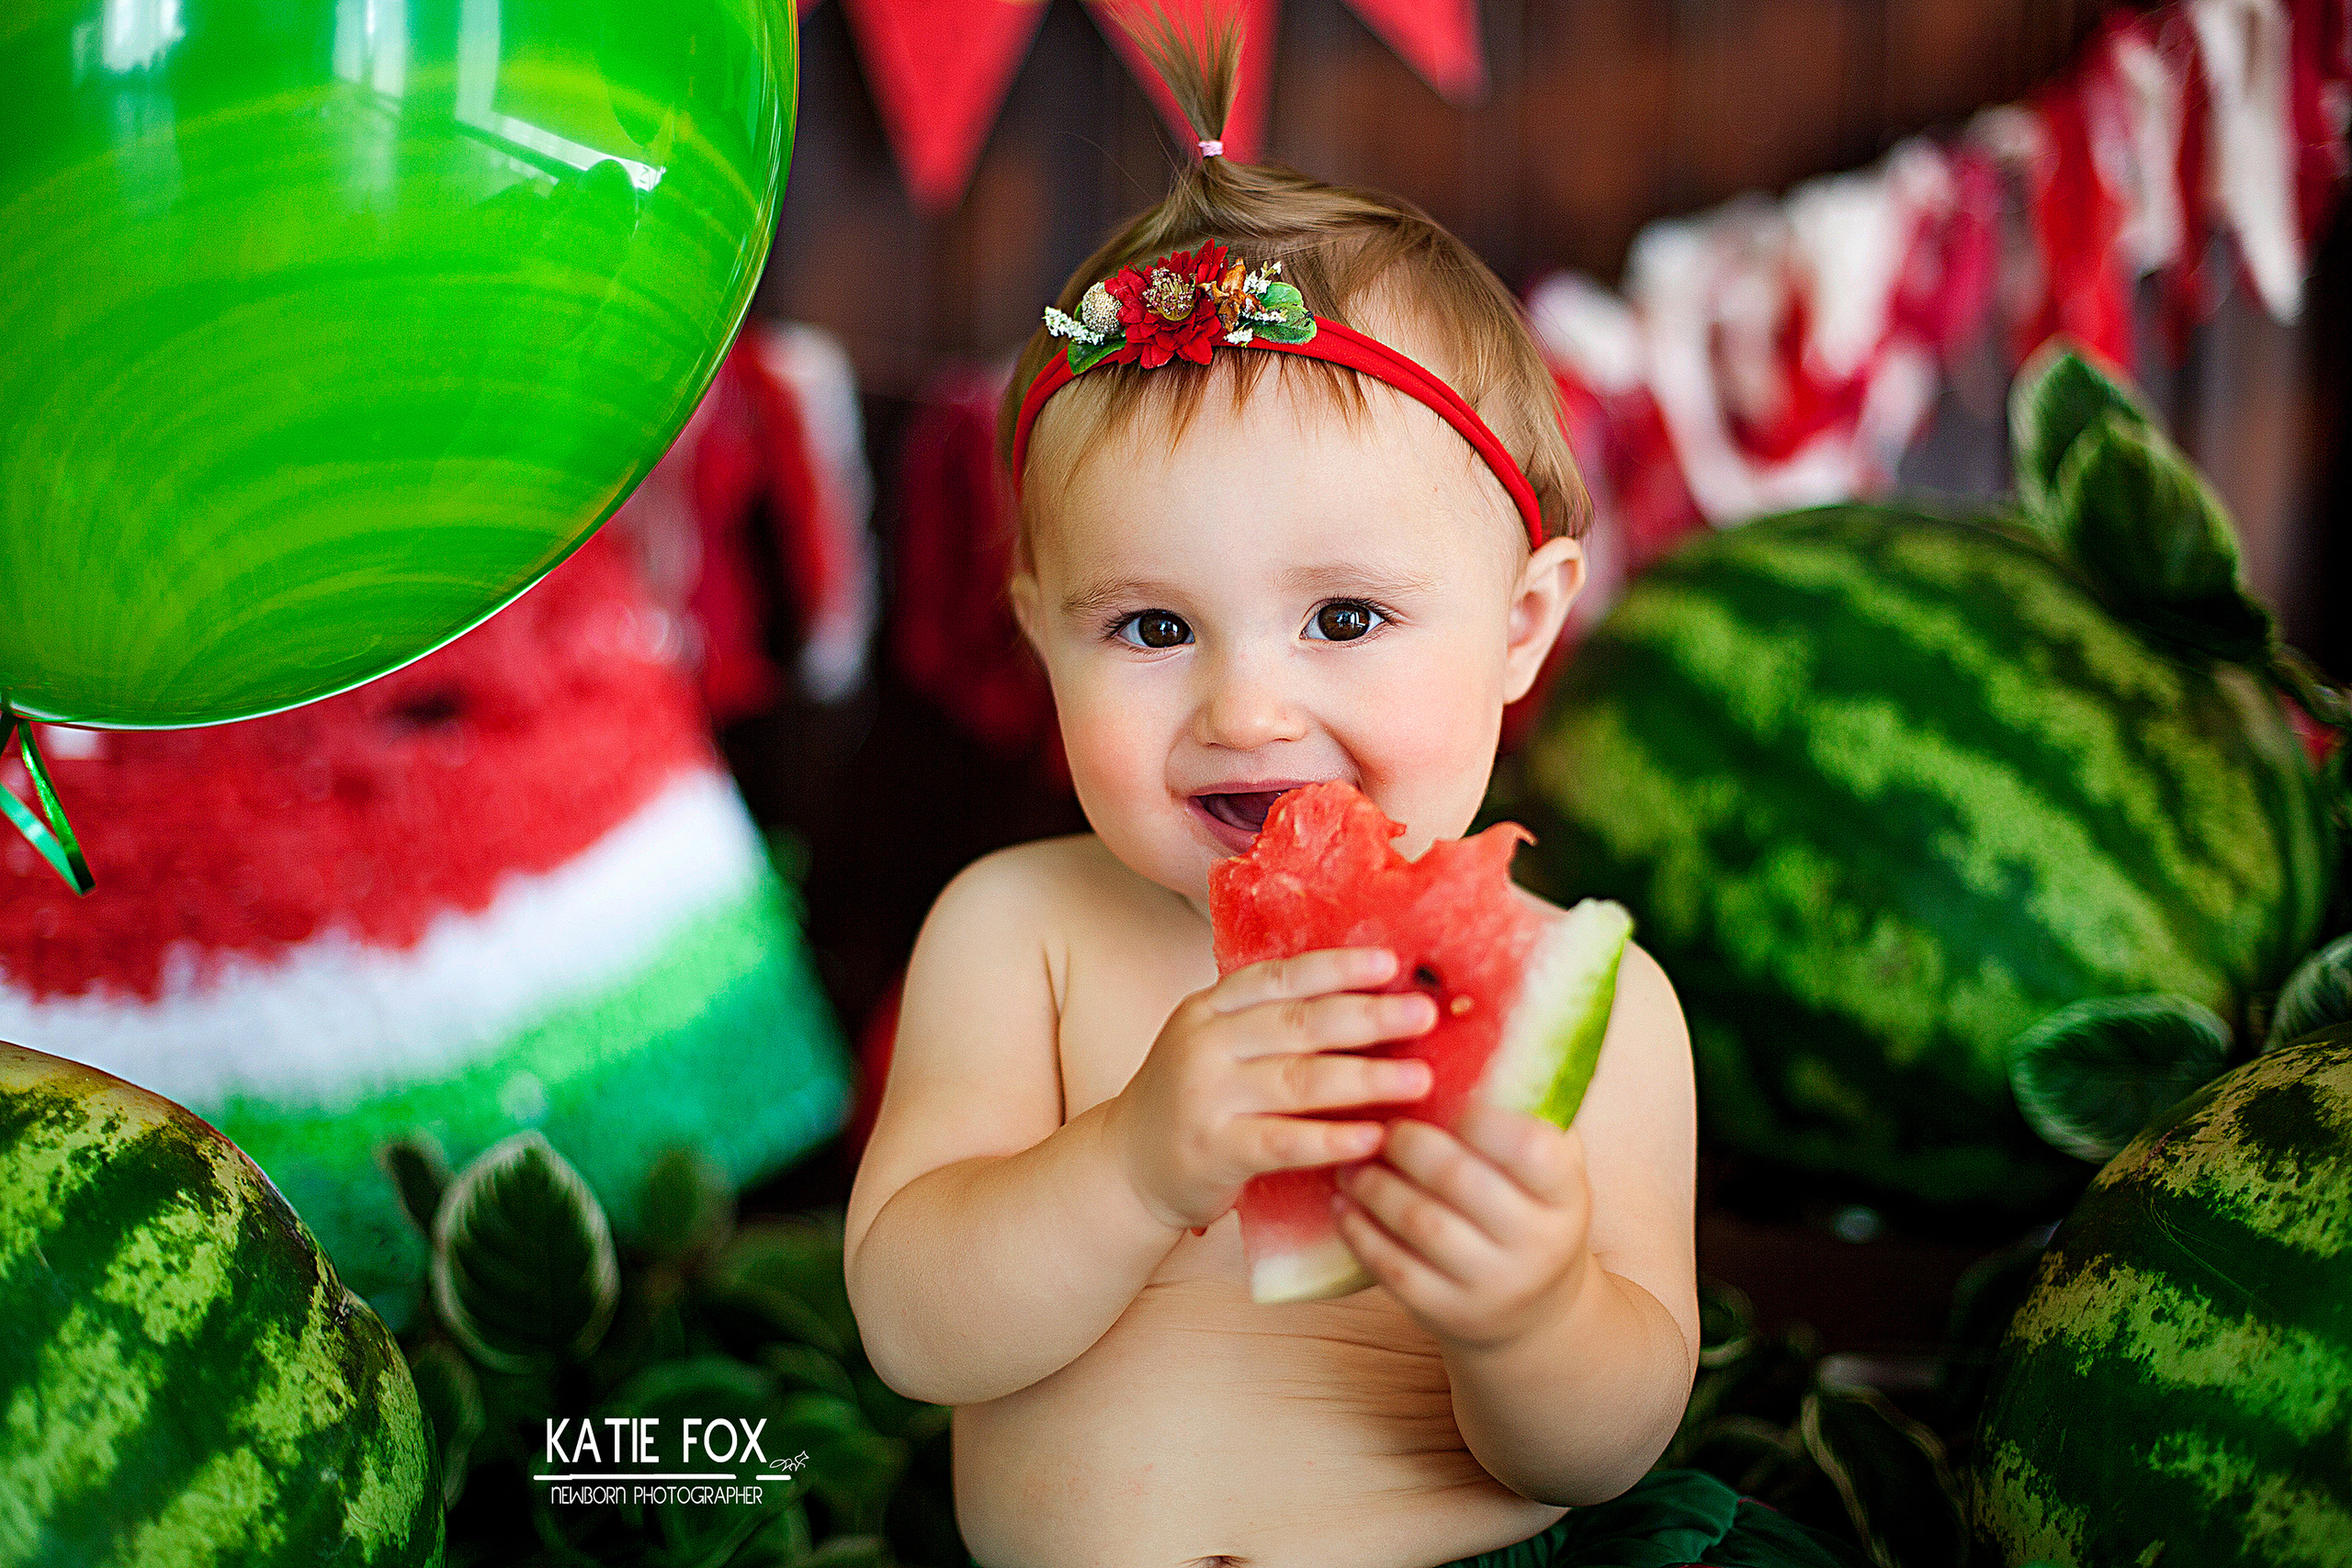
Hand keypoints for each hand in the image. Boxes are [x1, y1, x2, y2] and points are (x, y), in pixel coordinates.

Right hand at [1107, 947, 1438, 1234]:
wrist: (1127, 1166)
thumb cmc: (1195, 1099)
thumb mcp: (1218, 1044)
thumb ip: (1273, 1022)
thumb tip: (1367, 1001)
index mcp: (1211, 1007)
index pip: (1280, 977)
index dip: (1336, 968)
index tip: (1390, 964)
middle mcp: (1205, 1043)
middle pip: (1298, 1023)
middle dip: (1367, 1017)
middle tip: (1425, 1015)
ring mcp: (1206, 1096)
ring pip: (1297, 1080)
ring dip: (1365, 1077)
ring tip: (1419, 1078)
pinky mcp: (1213, 1150)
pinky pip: (1282, 1142)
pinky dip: (1331, 1139)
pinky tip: (1373, 1139)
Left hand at [1331, 1103, 1594, 1350]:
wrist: (1533, 1312)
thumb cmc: (1527, 1210)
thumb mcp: (1545, 1169)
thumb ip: (1521, 1111)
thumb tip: (1463, 1026)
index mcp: (1566, 1196)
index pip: (1529, 1148)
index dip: (1481, 1119)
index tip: (1449, 1104)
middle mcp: (1537, 1244)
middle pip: (1461, 1181)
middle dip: (1411, 1146)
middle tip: (1385, 1128)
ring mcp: (1491, 1285)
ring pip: (1420, 1223)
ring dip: (1376, 1184)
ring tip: (1353, 1161)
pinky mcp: (1446, 1313)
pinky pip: (1392, 1267)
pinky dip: (1360, 1230)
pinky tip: (1344, 1203)